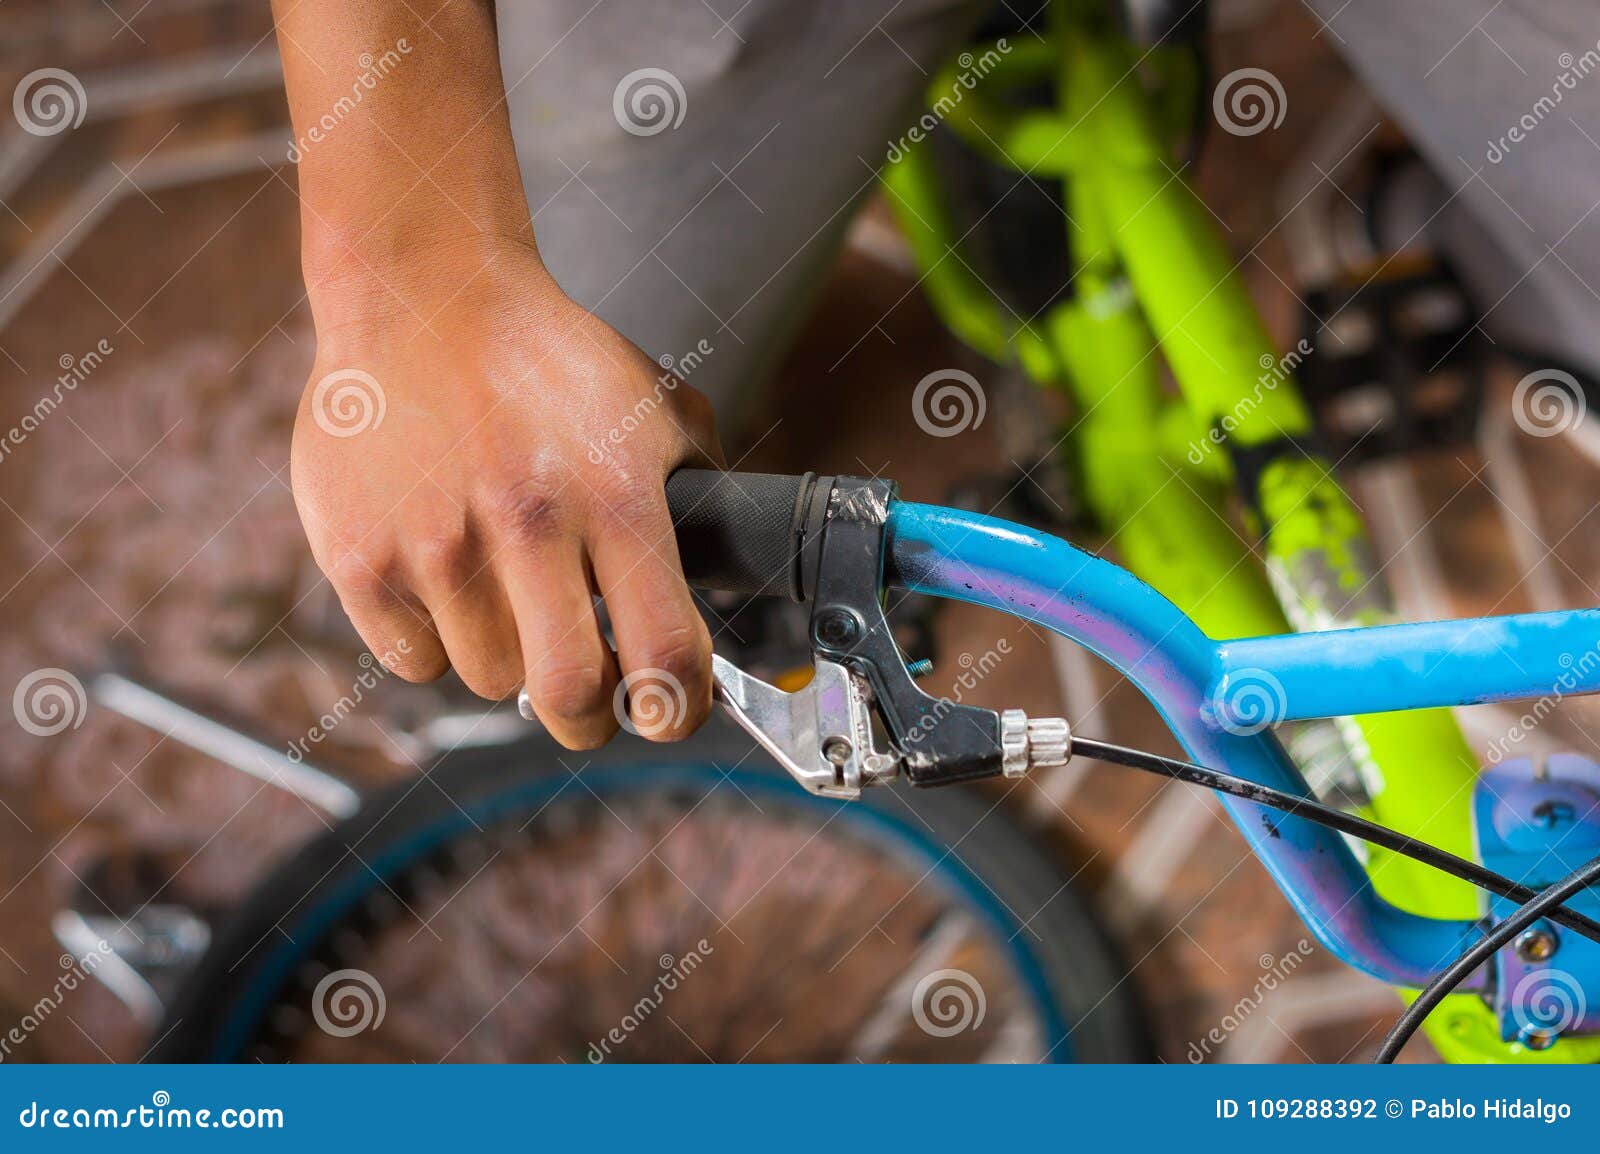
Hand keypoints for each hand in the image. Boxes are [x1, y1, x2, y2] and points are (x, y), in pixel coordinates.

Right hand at [292, 238, 721, 747]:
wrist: (421, 294)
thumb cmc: (544, 356)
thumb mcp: (654, 407)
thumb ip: (700, 491)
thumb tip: (727, 577)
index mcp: (613, 496)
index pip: (665, 650)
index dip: (678, 708)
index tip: (670, 714)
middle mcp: (526, 525)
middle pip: (569, 695)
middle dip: (590, 719)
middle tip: (590, 700)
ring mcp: (434, 544)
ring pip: (488, 678)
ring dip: (507, 657)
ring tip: (504, 593)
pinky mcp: (359, 556)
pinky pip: (412, 659)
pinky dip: (434, 640)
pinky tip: (443, 579)